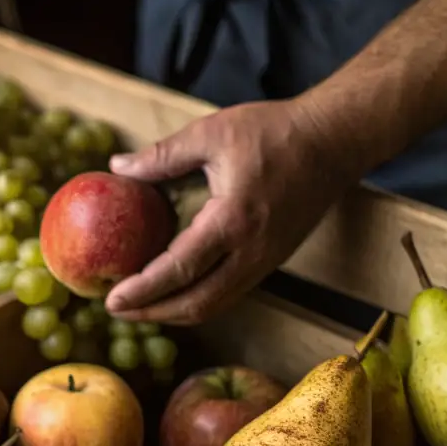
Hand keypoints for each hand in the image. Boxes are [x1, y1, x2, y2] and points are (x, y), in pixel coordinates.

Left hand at [103, 99, 358, 325]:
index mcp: (232, 220)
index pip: (179, 270)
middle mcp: (251, 251)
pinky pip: (230, 292)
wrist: (334, 141)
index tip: (112, 299)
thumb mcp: (211, 132)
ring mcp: (265, 260)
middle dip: (153, 314)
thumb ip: (162, 155)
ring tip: (141, 307)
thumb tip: (118, 167)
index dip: (144, 290)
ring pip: (216, 304)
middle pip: (197, 303)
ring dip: (176, 312)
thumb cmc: (275, 132)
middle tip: (117, 310)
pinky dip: (198, 300)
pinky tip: (176, 289)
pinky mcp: (272, 260)